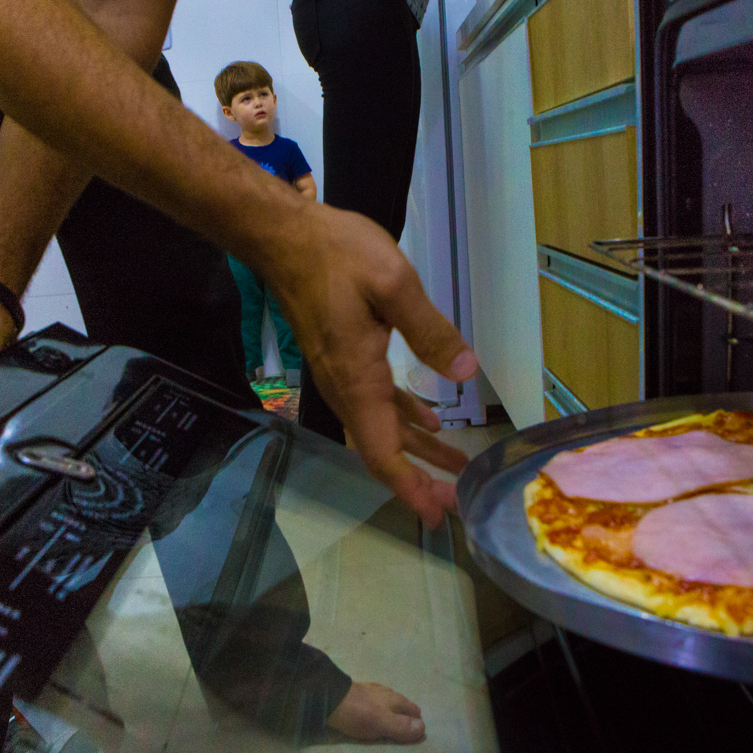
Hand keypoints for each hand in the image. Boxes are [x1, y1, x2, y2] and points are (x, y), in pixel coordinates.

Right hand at [264, 201, 478, 528]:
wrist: (286, 237)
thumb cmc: (337, 255)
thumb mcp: (393, 284)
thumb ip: (431, 331)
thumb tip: (466, 374)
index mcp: (357, 379)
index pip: (381, 451)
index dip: (409, 487)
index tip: (436, 514)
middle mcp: (347, 388)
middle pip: (383, 450)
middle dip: (419, 480)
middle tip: (457, 505)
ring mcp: (344, 375)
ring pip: (383, 429)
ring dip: (419, 452)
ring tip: (457, 469)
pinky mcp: (346, 359)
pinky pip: (377, 403)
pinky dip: (405, 420)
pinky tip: (430, 423)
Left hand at [326, 682, 424, 743]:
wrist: (330, 697)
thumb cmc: (358, 713)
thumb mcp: (381, 723)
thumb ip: (401, 727)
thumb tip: (423, 728)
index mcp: (396, 700)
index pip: (414, 711)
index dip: (416, 724)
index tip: (409, 737)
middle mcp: (389, 692)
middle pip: (404, 706)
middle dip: (406, 716)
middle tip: (400, 732)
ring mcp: (374, 690)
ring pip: (390, 701)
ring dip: (392, 711)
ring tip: (388, 723)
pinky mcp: (361, 691)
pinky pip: (376, 700)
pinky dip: (379, 707)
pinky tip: (372, 711)